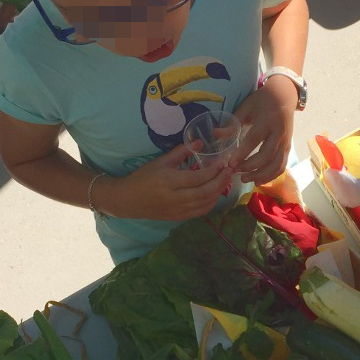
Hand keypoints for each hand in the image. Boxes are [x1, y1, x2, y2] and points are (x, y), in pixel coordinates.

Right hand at [95, 144, 232, 221]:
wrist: (129, 200)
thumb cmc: (144, 177)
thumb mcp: (161, 161)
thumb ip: (181, 152)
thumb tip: (200, 142)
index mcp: (169, 181)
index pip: (197, 178)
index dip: (212, 171)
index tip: (222, 162)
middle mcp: (175, 198)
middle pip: (204, 192)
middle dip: (220, 181)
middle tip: (229, 171)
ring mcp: (177, 210)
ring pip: (204, 203)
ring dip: (218, 192)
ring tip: (226, 180)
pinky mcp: (179, 217)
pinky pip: (200, 212)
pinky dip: (211, 203)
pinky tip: (216, 194)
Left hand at [232, 76, 296, 184]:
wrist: (284, 96)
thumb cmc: (262, 101)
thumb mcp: (245, 107)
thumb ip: (232, 123)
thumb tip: (215, 135)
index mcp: (267, 121)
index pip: (254, 140)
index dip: (242, 154)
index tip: (230, 164)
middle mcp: (279, 133)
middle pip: (267, 156)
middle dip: (251, 167)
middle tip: (236, 173)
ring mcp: (286, 142)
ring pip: (276, 165)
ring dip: (261, 175)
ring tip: (246, 179)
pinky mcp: (288, 148)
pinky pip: (282, 166)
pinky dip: (271, 176)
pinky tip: (259, 180)